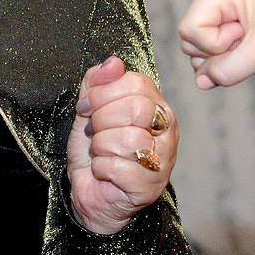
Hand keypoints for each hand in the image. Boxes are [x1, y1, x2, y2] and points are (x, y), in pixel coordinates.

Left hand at [67, 56, 178, 233]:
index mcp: (156, 105)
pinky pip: (119, 167)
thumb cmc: (96, 151)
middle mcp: (166, 130)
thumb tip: (113, 62)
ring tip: (101, 153)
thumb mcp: (89, 110)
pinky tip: (105, 172)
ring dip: (101, 147)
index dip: (103, 93)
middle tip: (95, 133)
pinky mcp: (150, 186)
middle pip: (137, 107)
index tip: (87, 107)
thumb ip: (97, 82)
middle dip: (102, 120)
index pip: (137, 82)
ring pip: (128, 139)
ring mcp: (163, 159)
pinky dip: (102, 168)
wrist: (91, 192)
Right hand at [177, 0, 254, 88]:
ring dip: (226, 55)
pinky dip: (229, 54)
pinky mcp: (222, 17)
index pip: (189, 31)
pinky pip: (210, 47)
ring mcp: (215, 4)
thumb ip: (226, 71)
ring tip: (254, 40)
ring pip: (198, 47)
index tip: (245, 36)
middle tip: (252, 39)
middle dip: (221, 51)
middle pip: (190, 40)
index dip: (214, 45)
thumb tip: (201, 82)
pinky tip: (250, 43)